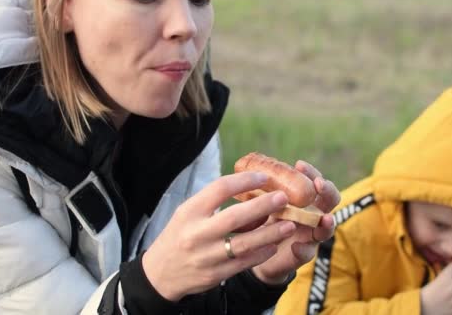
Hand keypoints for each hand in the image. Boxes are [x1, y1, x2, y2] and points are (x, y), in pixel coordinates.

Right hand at [142, 172, 297, 301]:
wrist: (161, 273)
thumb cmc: (180, 234)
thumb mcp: (188, 212)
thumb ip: (213, 201)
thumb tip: (249, 185)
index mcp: (190, 212)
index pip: (219, 189)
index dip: (244, 181)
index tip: (264, 178)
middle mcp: (197, 233)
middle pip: (234, 217)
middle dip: (262, 206)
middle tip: (283, 198)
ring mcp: (206, 256)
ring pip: (243, 244)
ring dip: (269, 233)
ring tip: (289, 224)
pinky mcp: (215, 274)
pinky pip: (244, 263)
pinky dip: (261, 254)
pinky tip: (274, 245)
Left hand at [251, 160, 340, 284]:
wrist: (256, 252)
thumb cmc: (262, 221)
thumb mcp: (263, 204)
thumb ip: (264, 191)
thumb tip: (253, 168)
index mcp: (304, 200)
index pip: (315, 182)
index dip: (311, 173)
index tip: (299, 165)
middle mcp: (312, 216)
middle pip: (330, 201)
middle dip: (328, 191)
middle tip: (319, 184)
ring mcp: (310, 236)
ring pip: (326, 229)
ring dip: (327, 223)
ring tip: (325, 219)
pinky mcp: (301, 255)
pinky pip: (307, 253)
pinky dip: (303, 249)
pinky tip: (296, 246)